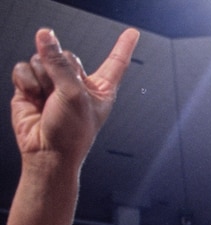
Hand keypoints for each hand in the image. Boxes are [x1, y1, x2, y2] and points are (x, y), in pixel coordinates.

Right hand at [11, 27, 138, 165]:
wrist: (46, 152)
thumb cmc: (71, 133)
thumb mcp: (74, 94)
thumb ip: (60, 62)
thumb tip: (45, 36)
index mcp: (100, 89)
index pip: (115, 62)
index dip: (123, 46)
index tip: (133, 33)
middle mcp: (78, 84)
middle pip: (66, 55)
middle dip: (59, 70)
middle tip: (59, 93)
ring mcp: (53, 85)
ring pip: (42, 60)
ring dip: (42, 78)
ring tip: (46, 100)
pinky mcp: (32, 87)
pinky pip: (24, 68)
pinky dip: (26, 81)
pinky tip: (32, 97)